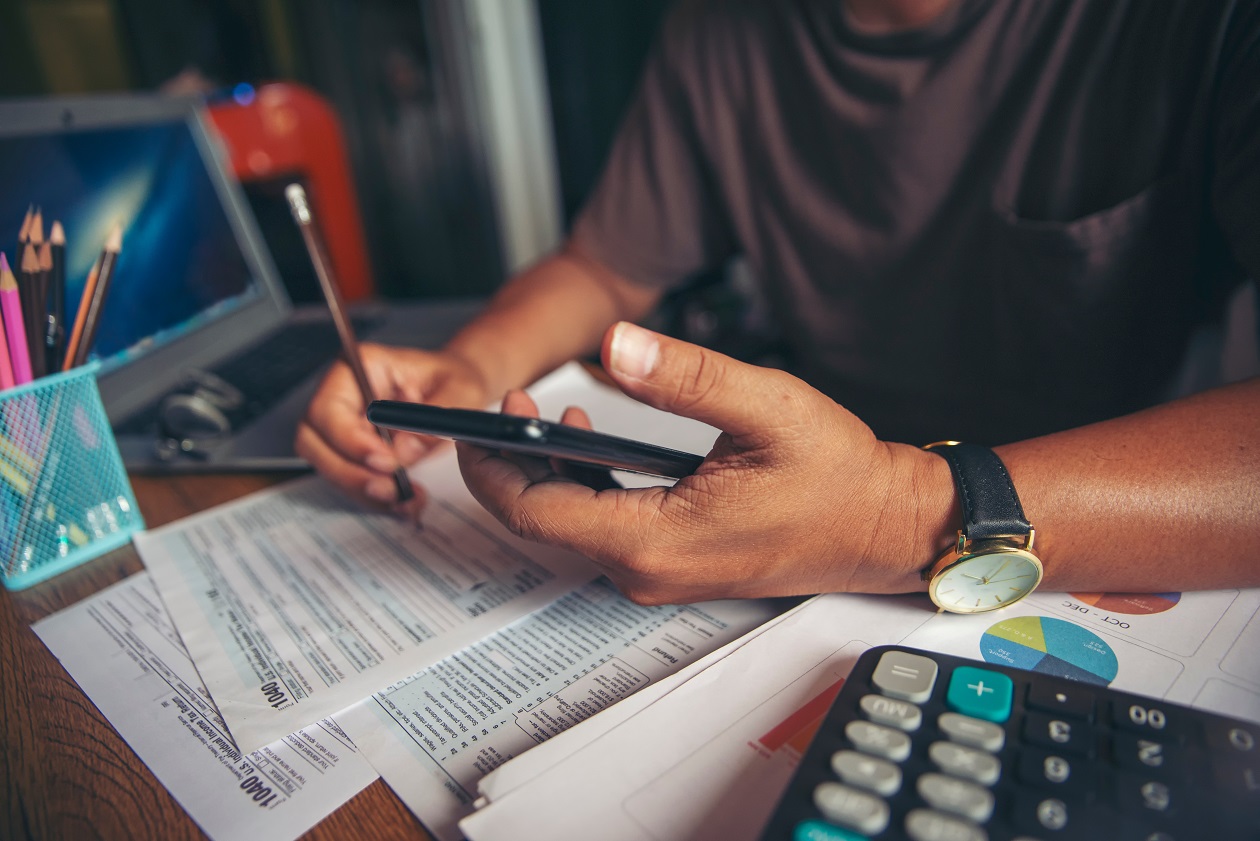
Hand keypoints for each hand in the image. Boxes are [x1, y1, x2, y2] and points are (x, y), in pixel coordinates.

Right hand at [297, 343, 490, 515]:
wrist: (458, 391)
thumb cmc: (455, 380)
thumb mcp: (461, 391)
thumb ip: (432, 418)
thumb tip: (403, 451)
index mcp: (360, 367)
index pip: (328, 408)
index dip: (348, 440)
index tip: (384, 461)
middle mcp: (342, 395)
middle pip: (314, 442)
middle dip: (350, 473)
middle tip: (392, 489)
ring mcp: (341, 425)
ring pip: (328, 466)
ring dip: (363, 490)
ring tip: (407, 498)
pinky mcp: (351, 451)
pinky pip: (349, 479)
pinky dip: (374, 497)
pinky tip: (406, 500)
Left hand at [457, 322, 944, 604]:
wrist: (883, 526)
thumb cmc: (836, 475)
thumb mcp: (765, 406)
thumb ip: (686, 376)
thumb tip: (616, 345)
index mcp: (654, 539)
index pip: (534, 512)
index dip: (493, 466)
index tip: (478, 420)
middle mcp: (646, 569)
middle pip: (544, 521)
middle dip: (516, 462)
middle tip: (513, 402)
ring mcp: (659, 572)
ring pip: (573, 525)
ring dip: (550, 471)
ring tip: (547, 412)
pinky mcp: (673, 563)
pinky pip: (604, 527)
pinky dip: (585, 485)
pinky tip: (593, 443)